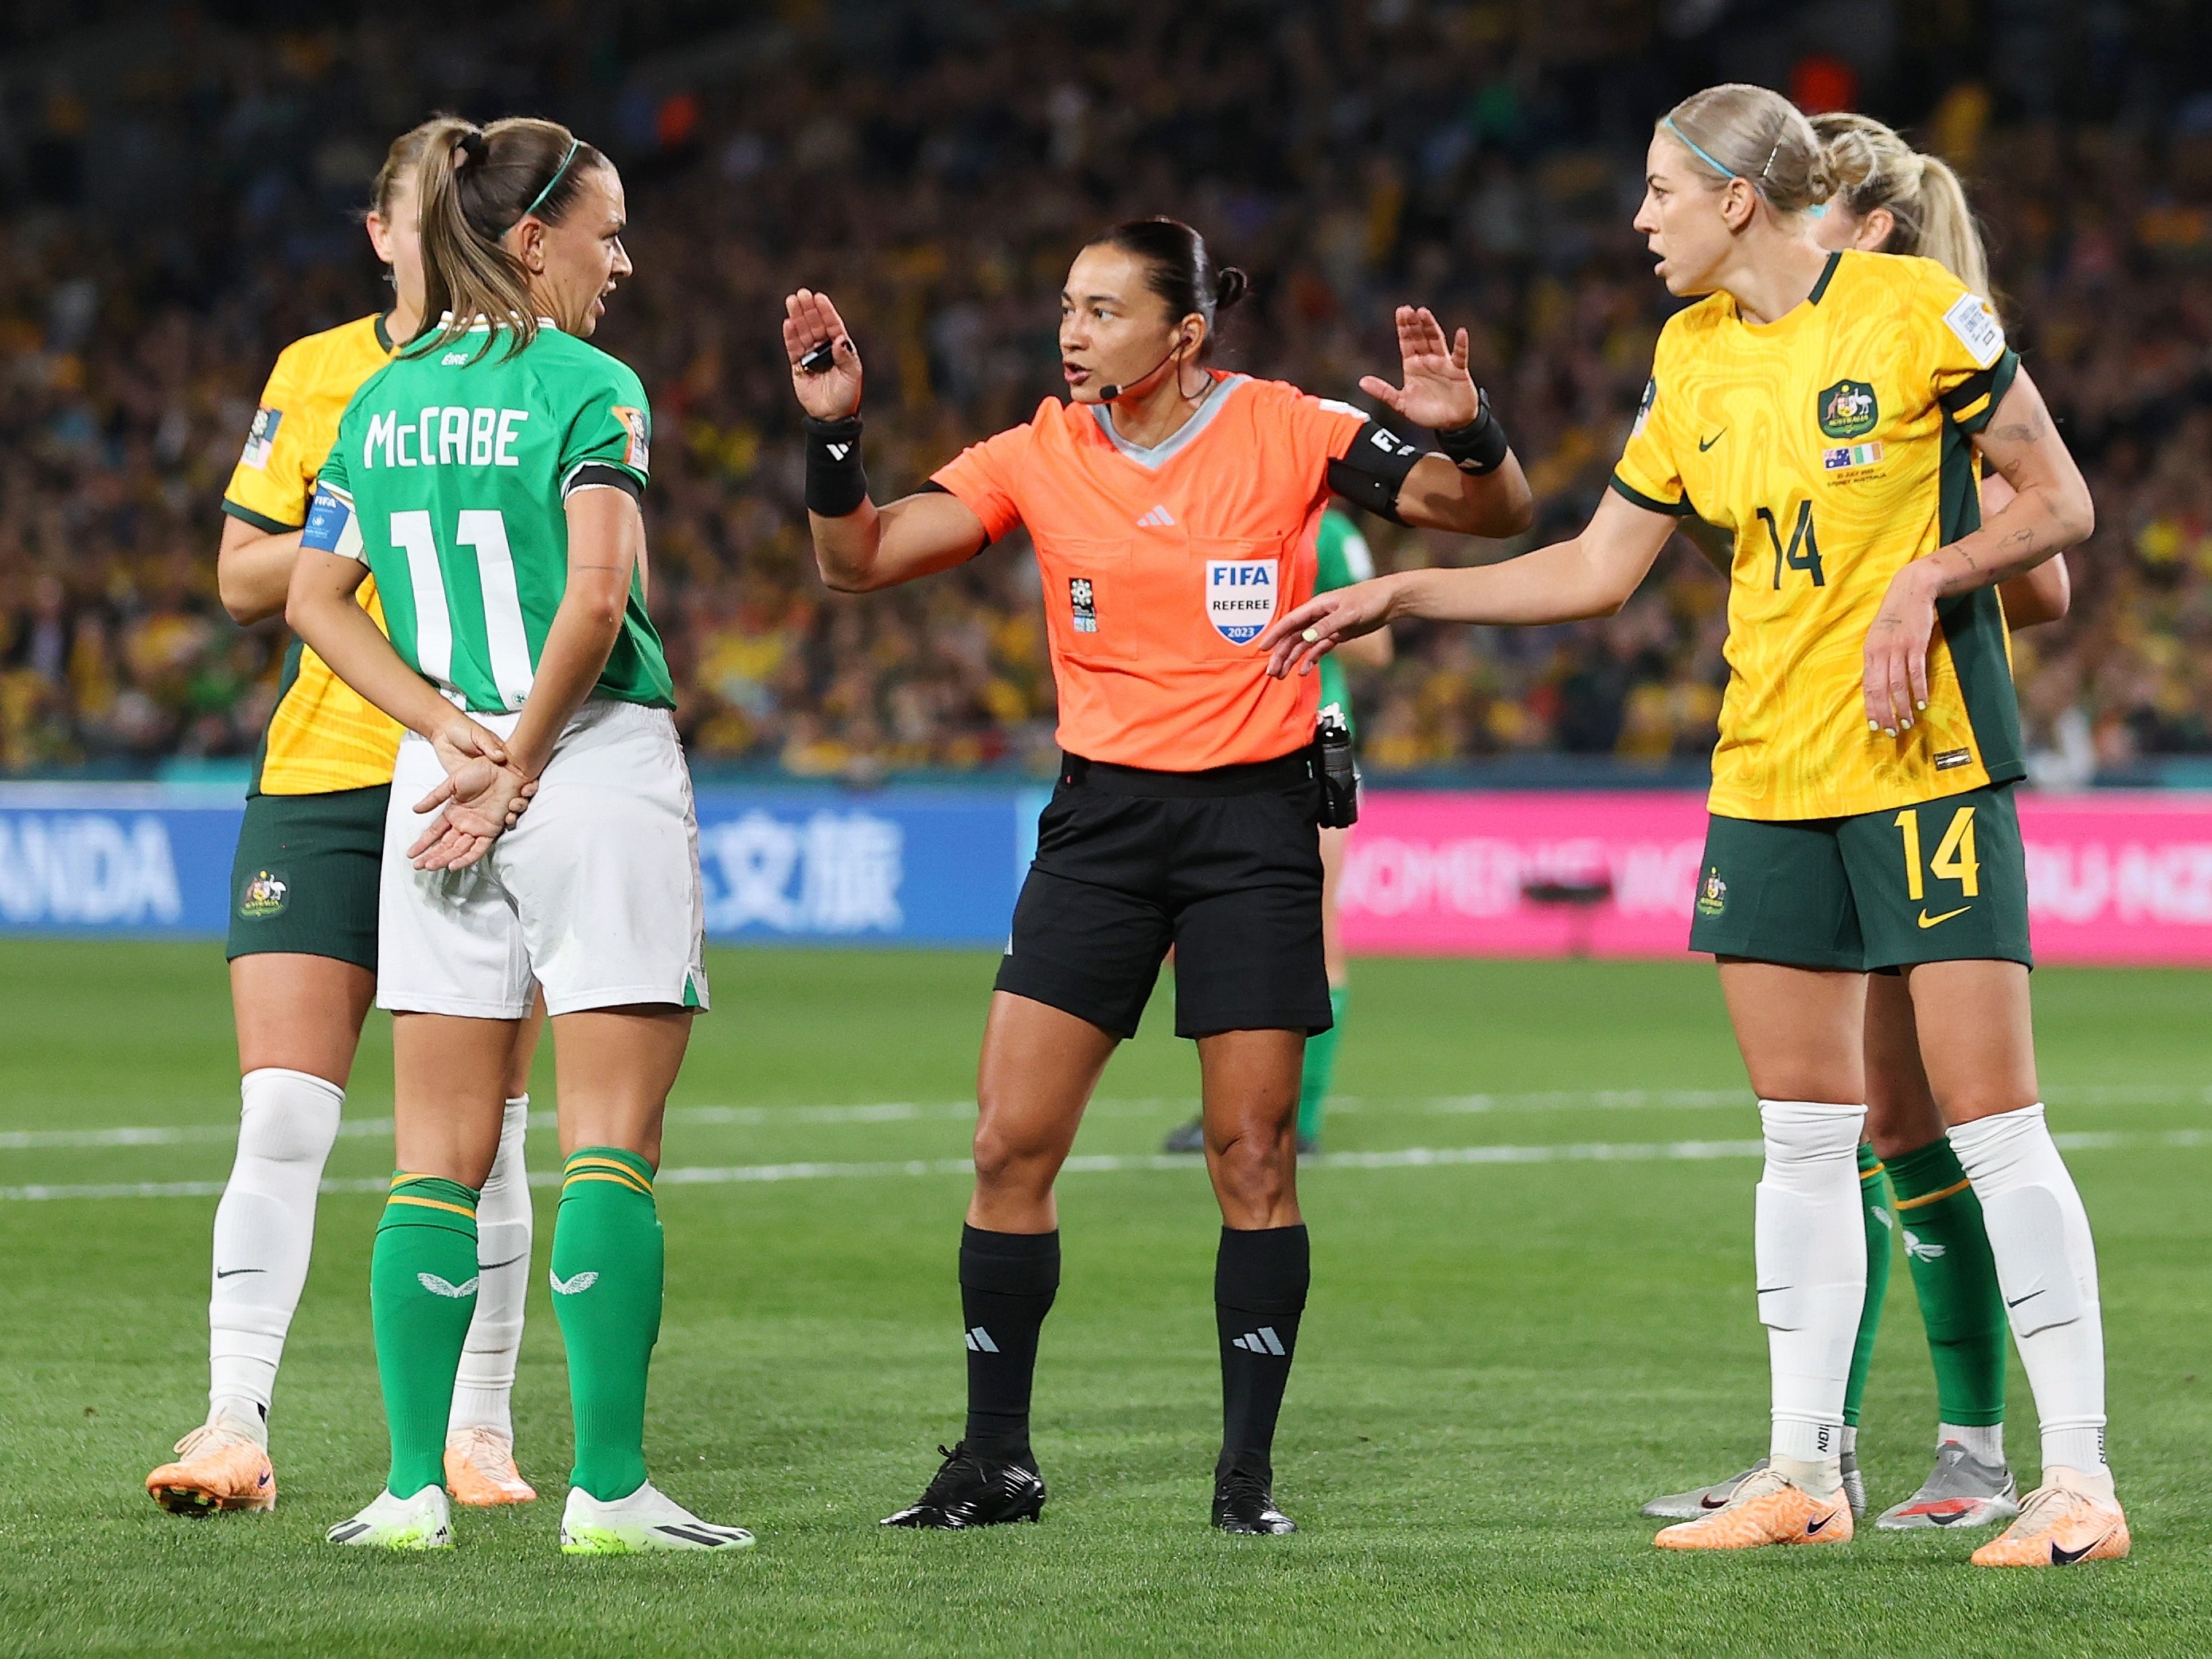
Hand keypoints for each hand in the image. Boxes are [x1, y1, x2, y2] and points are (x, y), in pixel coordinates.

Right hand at [408, 763, 533, 870]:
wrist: (504, 768)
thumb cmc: (481, 771)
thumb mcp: (452, 783)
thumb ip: (434, 798)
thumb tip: (415, 810)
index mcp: (453, 812)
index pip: (435, 833)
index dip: (423, 844)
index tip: (411, 854)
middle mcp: (464, 823)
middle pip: (445, 845)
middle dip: (431, 856)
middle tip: (417, 865)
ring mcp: (477, 828)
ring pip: (458, 850)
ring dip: (444, 859)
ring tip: (430, 866)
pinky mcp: (491, 831)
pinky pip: (478, 849)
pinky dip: (466, 858)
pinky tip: (453, 865)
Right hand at [783, 288, 862, 419]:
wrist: (832, 416)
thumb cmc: (847, 394)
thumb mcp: (852, 374)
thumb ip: (846, 356)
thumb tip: (839, 339)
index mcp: (840, 348)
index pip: (833, 325)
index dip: (826, 311)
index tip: (819, 297)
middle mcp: (825, 349)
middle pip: (815, 325)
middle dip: (809, 309)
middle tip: (802, 294)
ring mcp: (811, 356)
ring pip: (803, 333)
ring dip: (797, 317)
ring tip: (792, 301)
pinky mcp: (798, 366)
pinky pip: (793, 349)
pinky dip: (790, 336)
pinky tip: (788, 323)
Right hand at [1258, 576, 1399, 678]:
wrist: (1390, 600)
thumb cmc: (1370, 600)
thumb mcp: (1348, 613)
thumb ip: (1327, 626)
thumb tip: (1306, 638)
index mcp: (1317, 607)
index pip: (1290, 622)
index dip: (1275, 635)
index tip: (1262, 649)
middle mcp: (1318, 617)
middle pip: (1293, 637)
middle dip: (1281, 654)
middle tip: (1271, 672)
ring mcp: (1327, 627)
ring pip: (1303, 645)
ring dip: (1292, 659)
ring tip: (1281, 676)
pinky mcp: (1337, 635)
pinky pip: (1319, 649)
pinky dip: (1310, 659)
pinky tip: (1304, 671)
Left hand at [1358, 306, 1479, 430]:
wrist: (1450, 424)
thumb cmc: (1427, 412)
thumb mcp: (1401, 403)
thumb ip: (1383, 391)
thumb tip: (1362, 382)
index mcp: (1413, 365)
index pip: (1407, 342)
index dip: (1403, 328)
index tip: (1400, 312)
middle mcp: (1428, 361)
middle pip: (1420, 337)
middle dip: (1413, 324)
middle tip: (1407, 309)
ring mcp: (1443, 364)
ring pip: (1436, 341)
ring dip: (1430, 327)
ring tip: (1424, 312)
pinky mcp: (1458, 371)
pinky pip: (1460, 356)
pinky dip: (1461, 345)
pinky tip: (1461, 333)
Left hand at [1863, 561, 1940, 736]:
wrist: (1912, 590)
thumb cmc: (1895, 616)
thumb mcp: (1879, 637)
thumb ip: (1878, 659)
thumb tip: (1878, 684)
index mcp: (1869, 652)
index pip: (1867, 686)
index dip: (1871, 708)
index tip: (1874, 726)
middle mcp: (1880, 652)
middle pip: (1880, 689)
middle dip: (1885, 713)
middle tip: (1892, 732)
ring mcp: (1898, 648)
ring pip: (1898, 684)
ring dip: (1902, 706)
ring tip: (1907, 723)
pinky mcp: (1916, 644)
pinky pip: (1916, 672)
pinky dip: (1918, 690)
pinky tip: (1921, 704)